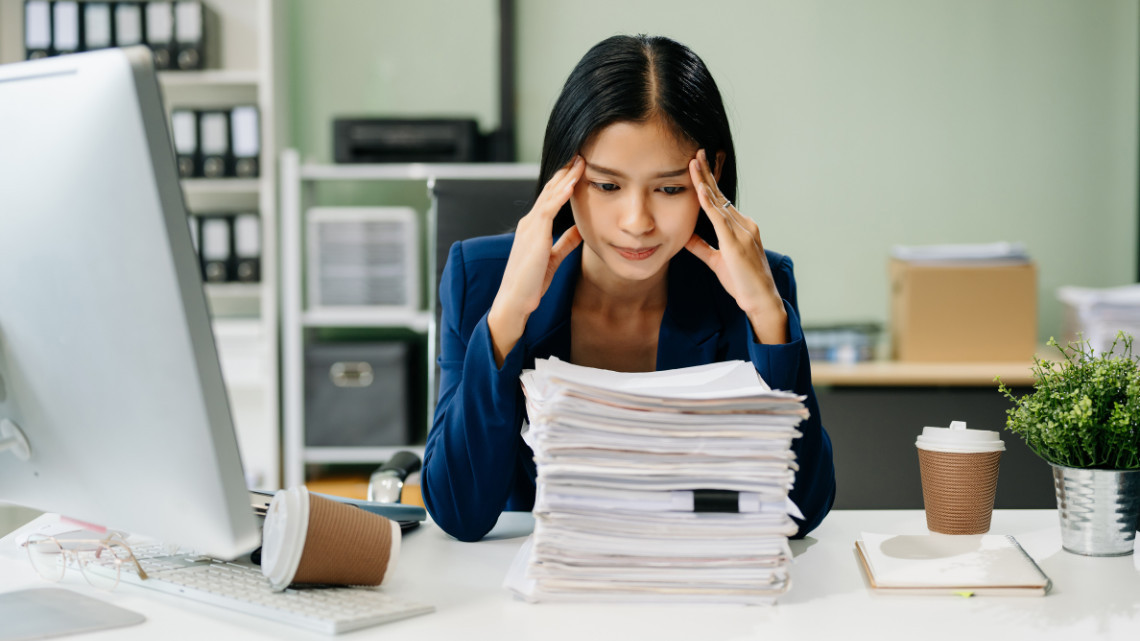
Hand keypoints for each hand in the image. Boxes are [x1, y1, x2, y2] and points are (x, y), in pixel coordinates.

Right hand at [487, 155, 584, 364]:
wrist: (515, 300)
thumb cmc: (531, 283)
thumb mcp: (553, 257)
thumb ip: (565, 242)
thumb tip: (580, 230)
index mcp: (533, 227)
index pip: (550, 198)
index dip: (564, 182)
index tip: (578, 168)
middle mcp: (530, 222)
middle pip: (550, 190)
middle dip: (565, 172)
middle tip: (580, 154)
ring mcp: (530, 227)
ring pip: (550, 195)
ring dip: (566, 177)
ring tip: (580, 160)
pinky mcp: (535, 235)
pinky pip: (549, 209)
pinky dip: (561, 194)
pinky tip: (573, 183)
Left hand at [685, 149, 787, 343]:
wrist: (761, 300)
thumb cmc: (743, 283)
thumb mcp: (717, 261)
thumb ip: (702, 247)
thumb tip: (685, 236)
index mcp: (741, 228)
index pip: (721, 201)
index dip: (709, 184)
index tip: (698, 167)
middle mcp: (744, 224)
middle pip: (720, 195)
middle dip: (707, 173)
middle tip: (696, 153)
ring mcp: (742, 232)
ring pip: (719, 201)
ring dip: (705, 181)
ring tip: (694, 162)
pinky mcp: (736, 242)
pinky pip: (719, 218)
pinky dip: (708, 203)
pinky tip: (700, 189)